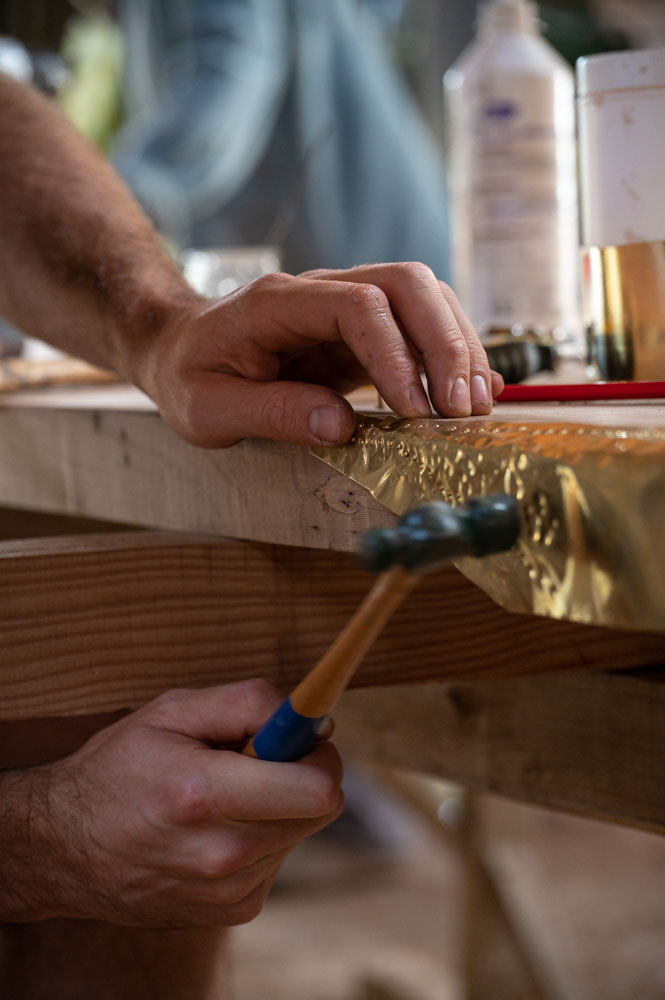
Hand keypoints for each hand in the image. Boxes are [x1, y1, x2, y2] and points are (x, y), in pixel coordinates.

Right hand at [0, 680, 342, 927]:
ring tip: (224, 794)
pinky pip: (279, 858)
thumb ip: (248, 703)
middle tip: (258, 757)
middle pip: (321, 809)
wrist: (65, 849)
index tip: (302, 735)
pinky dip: (262, 835)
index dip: (320, 753)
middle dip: (303, 773)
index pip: (317, 789)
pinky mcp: (233, 912)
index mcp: (203, 795)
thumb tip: (314, 719)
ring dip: (279, 805)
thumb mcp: (172, 710)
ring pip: (301, 831)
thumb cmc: (119, 766)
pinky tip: (216, 827)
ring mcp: (228, 891)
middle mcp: (221, 854)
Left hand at [134, 263, 503, 447]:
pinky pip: (420, 327)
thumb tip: (341, 427)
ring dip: (459, 347)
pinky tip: (472, 390)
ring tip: (475, 406)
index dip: (396, 355)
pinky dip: (453, 353)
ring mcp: (345, 303)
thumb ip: (272, 413)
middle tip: (461, 409)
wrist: (179, 347)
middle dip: (446, 343)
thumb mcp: (208, 409)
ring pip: (425, 298)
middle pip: (407, 284)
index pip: (357, 306)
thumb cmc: (187, 376)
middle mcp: (320, 290)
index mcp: (277, 301)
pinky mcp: (362, 330)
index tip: (415, 412)